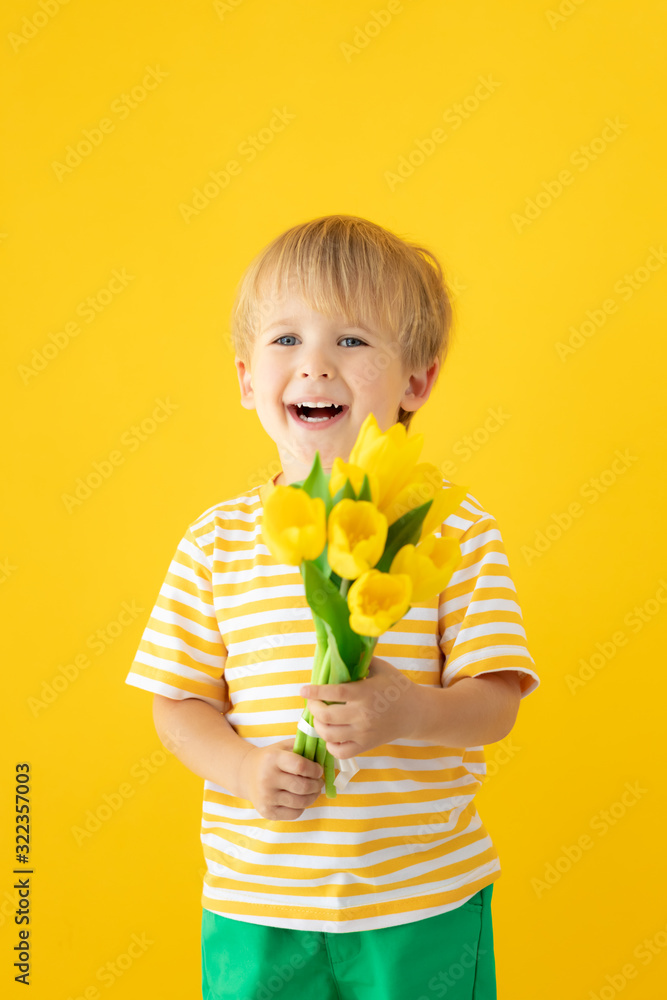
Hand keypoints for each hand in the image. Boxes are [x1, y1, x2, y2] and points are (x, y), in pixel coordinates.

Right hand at [239, 739, 323, 820]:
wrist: (246, 774)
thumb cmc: (271, 759)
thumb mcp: (283, 747)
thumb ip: (303, 747)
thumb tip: (325, 753)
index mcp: (273, 759)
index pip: (301, 766)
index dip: (315, 769)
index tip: (319, 770)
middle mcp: (267, 778)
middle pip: (303, 786)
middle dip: (317, 785)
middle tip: (319, 782)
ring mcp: (266, 797)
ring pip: (301, 802)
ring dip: (313, 797)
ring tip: (313, 791)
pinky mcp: (267, 811)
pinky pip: (294, 814)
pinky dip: (302, 807)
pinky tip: (300, 799)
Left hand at [299, 656, 419, 757]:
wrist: (416, 712)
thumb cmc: (396, 687)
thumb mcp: (381, 668)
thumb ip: (361, 660)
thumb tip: (339, 653)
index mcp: (365, 693)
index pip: (334, 693)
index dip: (315, 692)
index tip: (303, 690)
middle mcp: (363, 715)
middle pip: (327, 717)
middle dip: (313, 708)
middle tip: (312, 702)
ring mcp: (364, 733)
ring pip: (329, 735)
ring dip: (318, 726)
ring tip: (320, 717)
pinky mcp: (366, 746)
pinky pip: (340, 752)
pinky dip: (329, 744)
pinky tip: (330, 734)